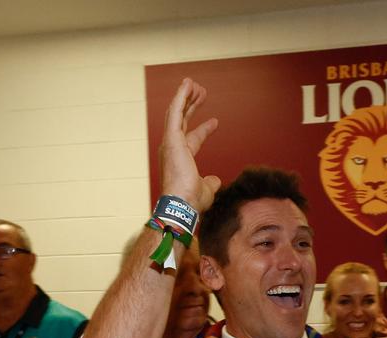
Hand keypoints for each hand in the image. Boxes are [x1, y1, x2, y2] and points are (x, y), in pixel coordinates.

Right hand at [159, 78, 220, 212]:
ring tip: (194, 83)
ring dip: (185, 97)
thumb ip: (210, 182)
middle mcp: (174, 148)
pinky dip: (180, 97)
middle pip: (183, 121)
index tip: (215, 121)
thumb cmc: (192, 200)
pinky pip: (176, 112)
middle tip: (202, 93)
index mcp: (182, 158)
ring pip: (177, 113)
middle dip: (192, 106)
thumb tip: (215, 180)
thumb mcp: (207, 190)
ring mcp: (171, 142)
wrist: (183, 203)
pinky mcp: (171, 138)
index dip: (204, 129)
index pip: (194, 138)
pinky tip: (187, 84)